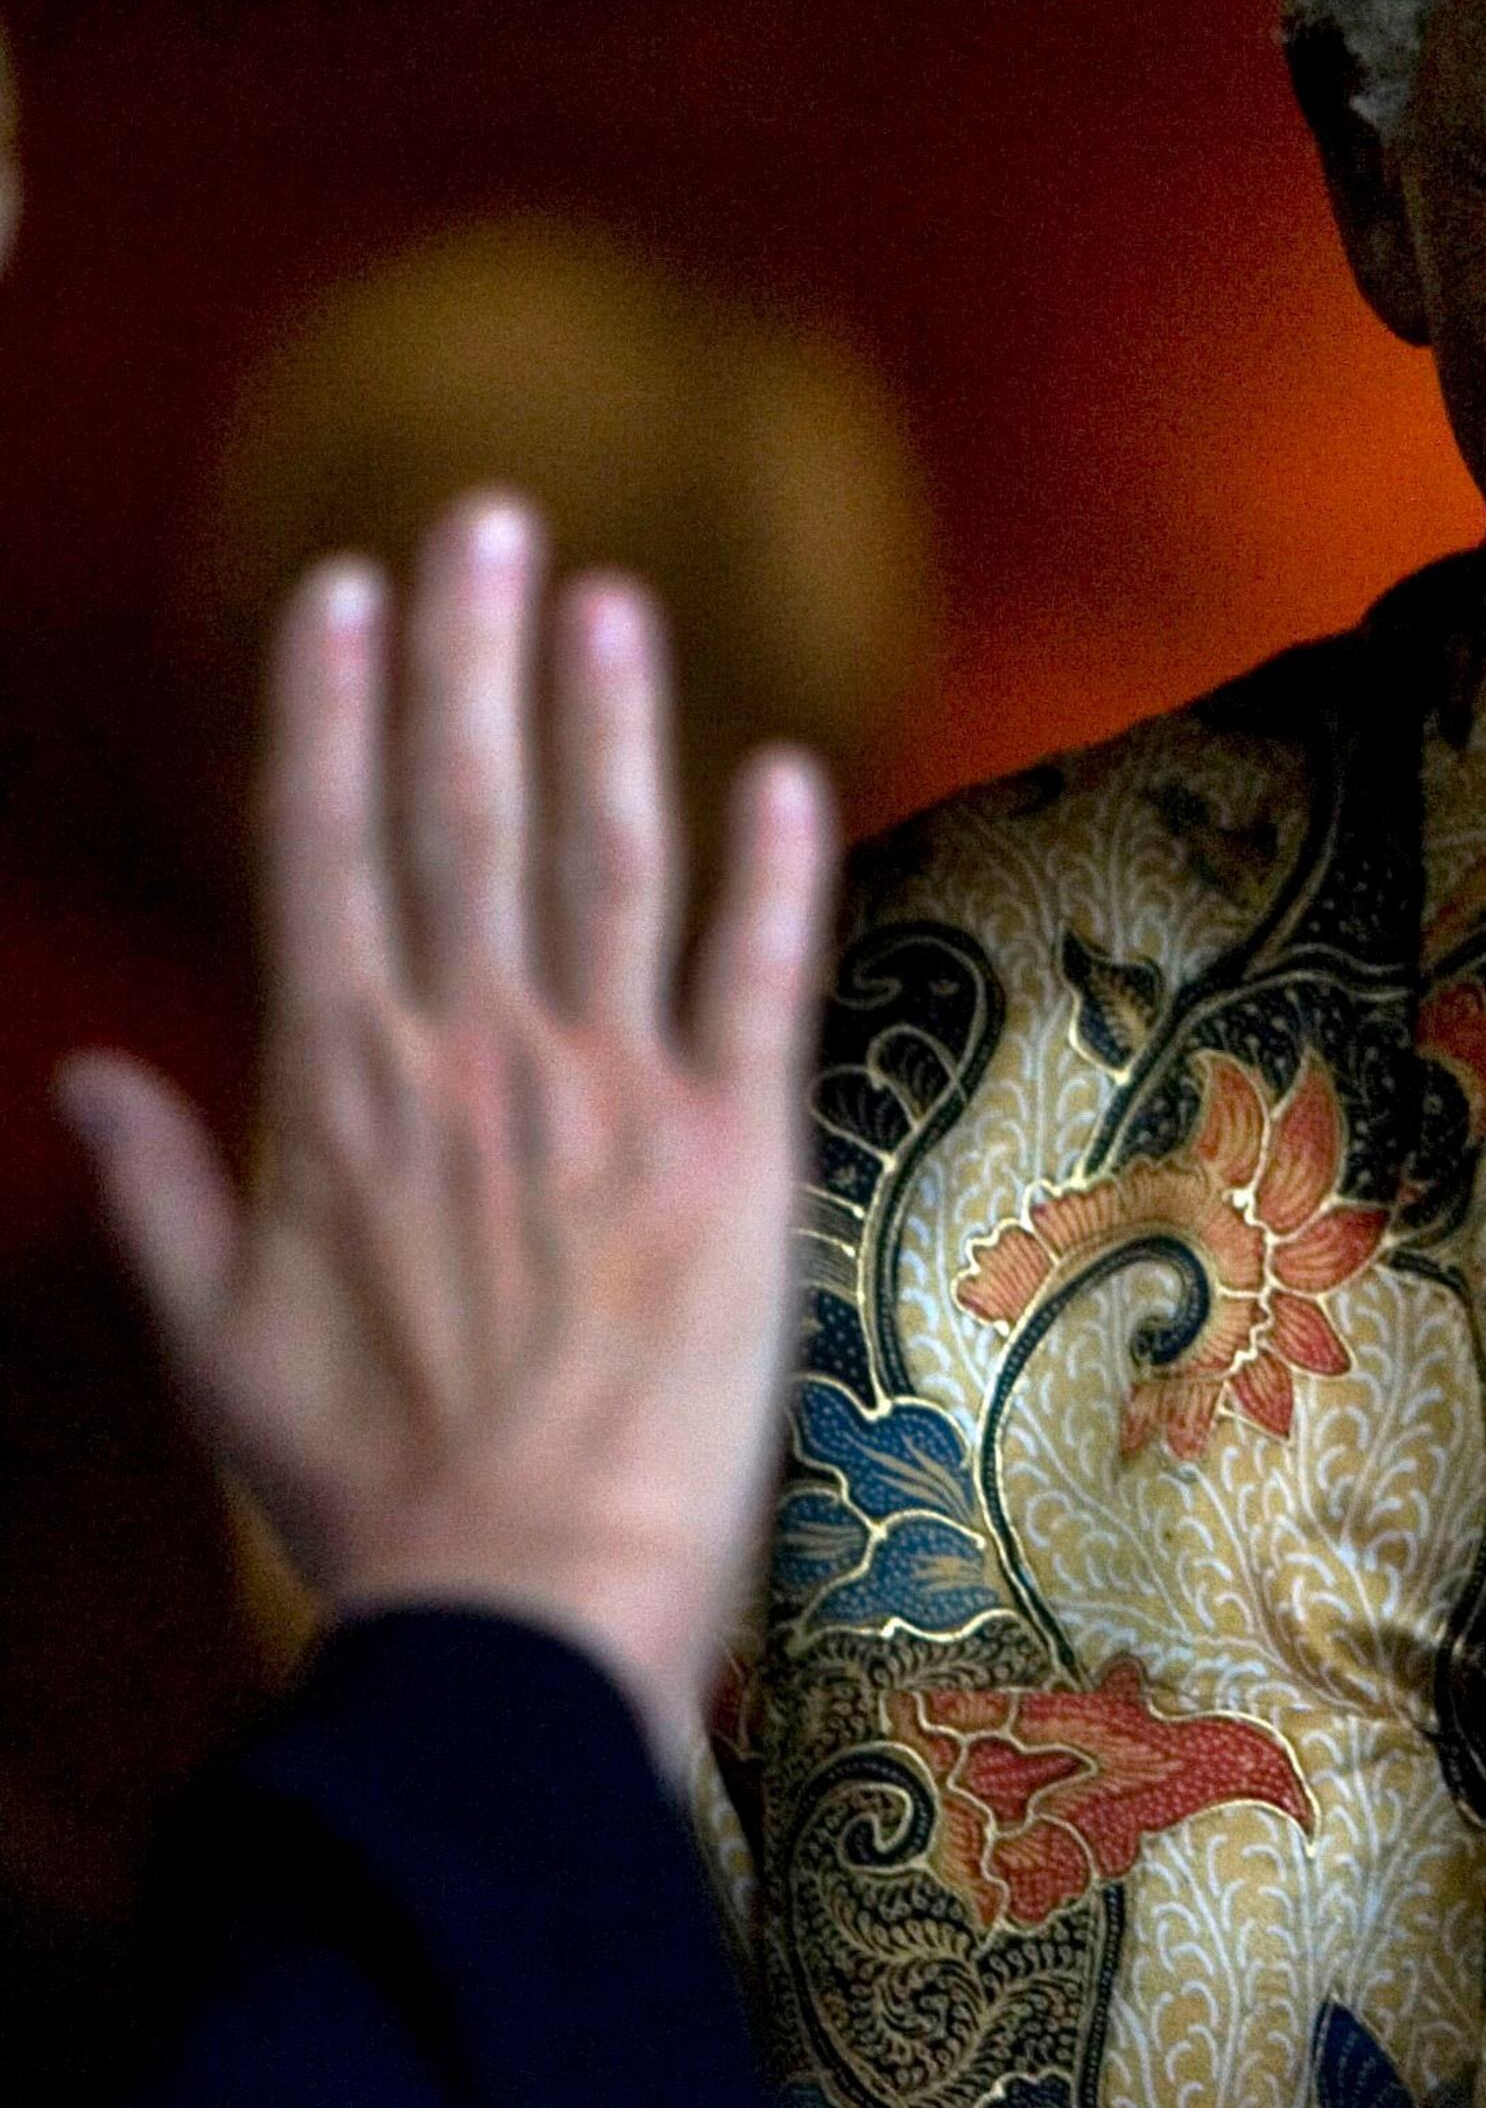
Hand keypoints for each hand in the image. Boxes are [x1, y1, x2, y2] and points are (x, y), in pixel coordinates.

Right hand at [56, 493, 834, 1752]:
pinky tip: (783, 769)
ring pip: (607, 861)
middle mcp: (470, 1056)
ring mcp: (608, 1092)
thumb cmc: (367, 1483)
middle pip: (462, 811)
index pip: (324, 846)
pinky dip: (772, 871)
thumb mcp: (215, 1337)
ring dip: (608, 718)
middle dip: (466, 654)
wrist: (518, 1592)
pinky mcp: (735, 1150)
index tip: (337, 590)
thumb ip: (159, 1189)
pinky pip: (758, 978)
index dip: (330, 707)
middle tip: (481, 515)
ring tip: (606, 593)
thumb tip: (80, 1079)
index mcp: (340, 1085)